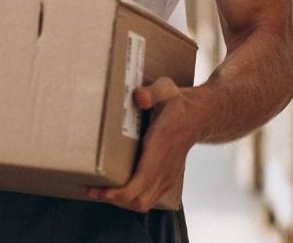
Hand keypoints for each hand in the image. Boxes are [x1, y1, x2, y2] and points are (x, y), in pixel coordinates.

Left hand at [86, 77, 206, 212]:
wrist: (200, 116)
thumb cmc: (178, 103)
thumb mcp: (166, 89)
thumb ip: (152, 92)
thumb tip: (139, 98)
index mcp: (161, 147)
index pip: (141, 181)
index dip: (119, 192)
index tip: (98, 190)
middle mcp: (165, 167)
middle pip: (139, 200)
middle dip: (114, 199)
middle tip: (92, 190)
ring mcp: (168, 175)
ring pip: (144, 203)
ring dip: (121, 202)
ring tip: (100, 191)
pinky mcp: (168, 178)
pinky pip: (150, 198)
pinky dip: (132, 199)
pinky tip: (116, 189)